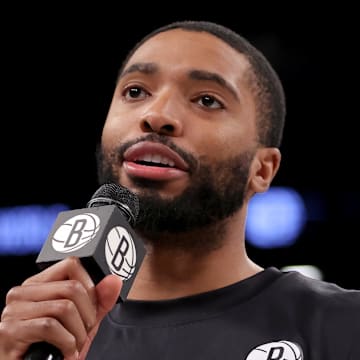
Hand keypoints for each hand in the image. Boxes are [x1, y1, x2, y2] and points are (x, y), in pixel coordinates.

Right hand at [0, 257, 121, 359]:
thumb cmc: (56, 348)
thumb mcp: (83, 321)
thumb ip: (99, 300)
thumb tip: (114, 280)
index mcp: (38, 284)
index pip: (71, 264)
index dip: (90, 285)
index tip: (92, 307)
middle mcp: (22, 293)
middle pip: (72, 287)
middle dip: (87, 314)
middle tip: (84, 332)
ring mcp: (13, 311)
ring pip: (64, 307)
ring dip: (78, 333)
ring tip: (74, 345)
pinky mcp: (10, 330)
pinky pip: (50, 326)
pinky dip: (66, 343)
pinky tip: (65, 353)